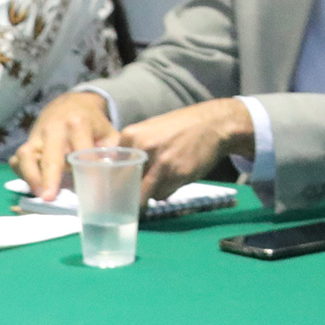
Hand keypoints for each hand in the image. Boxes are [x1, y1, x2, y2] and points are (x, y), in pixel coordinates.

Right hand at [12, 90, 117, 200]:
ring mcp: (37, 134)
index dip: (87, 172)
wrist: (70, 102)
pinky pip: (17, 159)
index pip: (82, 152)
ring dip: (31, 176)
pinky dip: (21, 173)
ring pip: (26, 155)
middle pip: (50, 154)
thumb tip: (107, 172)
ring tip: (39, 194)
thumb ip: (110, 151)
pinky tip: (32, 184)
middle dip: (49, 176)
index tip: (91, 190)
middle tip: (49, 198)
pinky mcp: (26, 141)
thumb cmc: (92, 122)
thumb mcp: (108, 132)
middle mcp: (54, 128)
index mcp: (78, 124)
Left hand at [118, 98, 253, 203]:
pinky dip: (166, 191)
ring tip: (164, 178)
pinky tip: (176, 175)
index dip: (114, 184)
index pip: (111, 171)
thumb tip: (115, 178)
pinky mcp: (178, 175)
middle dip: (128, 196)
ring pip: (145, 195)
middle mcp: (144, 149)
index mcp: (131, 136)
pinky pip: (163, 195)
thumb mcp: (150, 132)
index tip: (116, 192)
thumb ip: (132, 151)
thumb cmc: (179, 128)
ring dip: (151, 193)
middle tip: (130, 200)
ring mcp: (161, 163)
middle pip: (125, 186)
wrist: (213, 124)